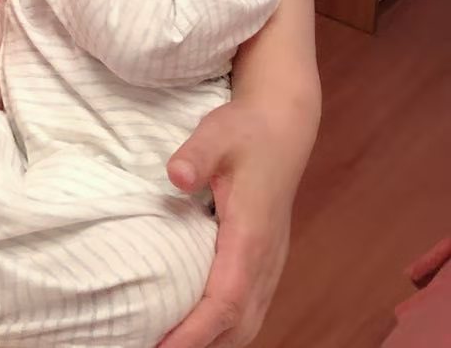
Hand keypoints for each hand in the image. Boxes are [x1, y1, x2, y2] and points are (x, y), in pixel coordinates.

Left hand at [156, 101, 294, 347]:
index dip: (195, 333)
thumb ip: (196, 154)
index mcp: (251, 238)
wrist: (283, 128)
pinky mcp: (266, 263)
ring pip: (247, 324)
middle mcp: (265, 261)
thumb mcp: (217, 133)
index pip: (225, 301)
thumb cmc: (245, 131)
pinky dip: (225, 330)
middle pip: (238, 327)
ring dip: (214, 343)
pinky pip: (249, 310)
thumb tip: (177, 177)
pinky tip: (198, 330)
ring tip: (169, 346)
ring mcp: (270, 265)